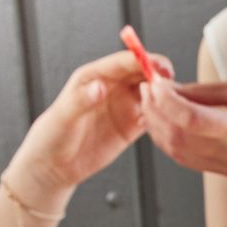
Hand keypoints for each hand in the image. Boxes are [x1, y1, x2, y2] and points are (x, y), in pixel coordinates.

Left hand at [6, 49, 171, 192]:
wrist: (55, 165)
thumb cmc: (52, 136)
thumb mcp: (64, 116)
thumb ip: (82, 99)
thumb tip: (100, 87)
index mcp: (93, 77)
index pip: (123, 63)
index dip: (142, 61)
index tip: (158, 66)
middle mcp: (111, 88)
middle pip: (141, 74)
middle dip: (159, 76)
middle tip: (172, 84)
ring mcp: (123, 106)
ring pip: (150, 94)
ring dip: (163, 96)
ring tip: (174, 104)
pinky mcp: (132, 126)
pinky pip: (153, 116)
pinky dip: (162, 116)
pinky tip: (168, 120)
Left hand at [141, 78, 226, 177]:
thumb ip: (202, 92)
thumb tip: (165, 88)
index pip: (192, 119)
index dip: (166, 101)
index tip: (155, 83)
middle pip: (179, 137)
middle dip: (155, 110)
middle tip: (148, 87)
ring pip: (177, 151)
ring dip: (157, 125)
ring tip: (152, 100)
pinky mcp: (225, 172)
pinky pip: (186, 158)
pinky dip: (168, 138)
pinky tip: (164, 119)